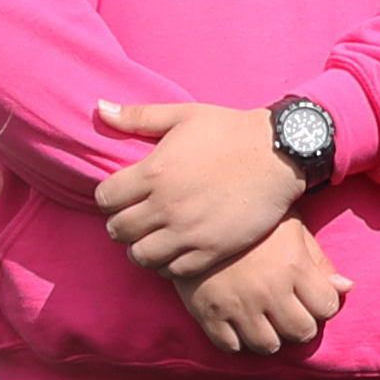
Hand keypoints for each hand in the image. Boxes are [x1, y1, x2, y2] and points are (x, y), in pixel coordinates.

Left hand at [99, 100, 305, 281]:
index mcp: (153, 172)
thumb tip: (100, 108)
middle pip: (118, 230)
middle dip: (121, 224)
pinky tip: (175, 250)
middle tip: (135, 218)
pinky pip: (173, 271)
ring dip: (140, 247)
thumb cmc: (230, 131)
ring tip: (152, 238)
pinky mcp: (211, 250)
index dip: (109, 198)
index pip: (105, 199)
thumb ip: (138, 116)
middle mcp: (165, 206)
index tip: (122, 196)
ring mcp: (188, 232)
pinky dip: (168, 263)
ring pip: (140, 255)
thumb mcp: (182, 115)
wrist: (279, 155)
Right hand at [178, 206, 350, 360]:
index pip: (327, 307)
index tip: (313, 298)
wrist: (194, 216)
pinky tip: (240, 322)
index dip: (324, 304)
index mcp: (293, 267)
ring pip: (268, 345)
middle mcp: (268, 291)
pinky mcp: (209, 314)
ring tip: (266, 319)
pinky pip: (231, 346)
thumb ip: (319, 260)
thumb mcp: (291, 228)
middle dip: (301, 324)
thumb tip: (346, 288)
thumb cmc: (252, 221)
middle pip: (302, 332)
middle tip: (291, 312)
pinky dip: (238, 339)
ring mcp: (237, 306)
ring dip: (271, 336)